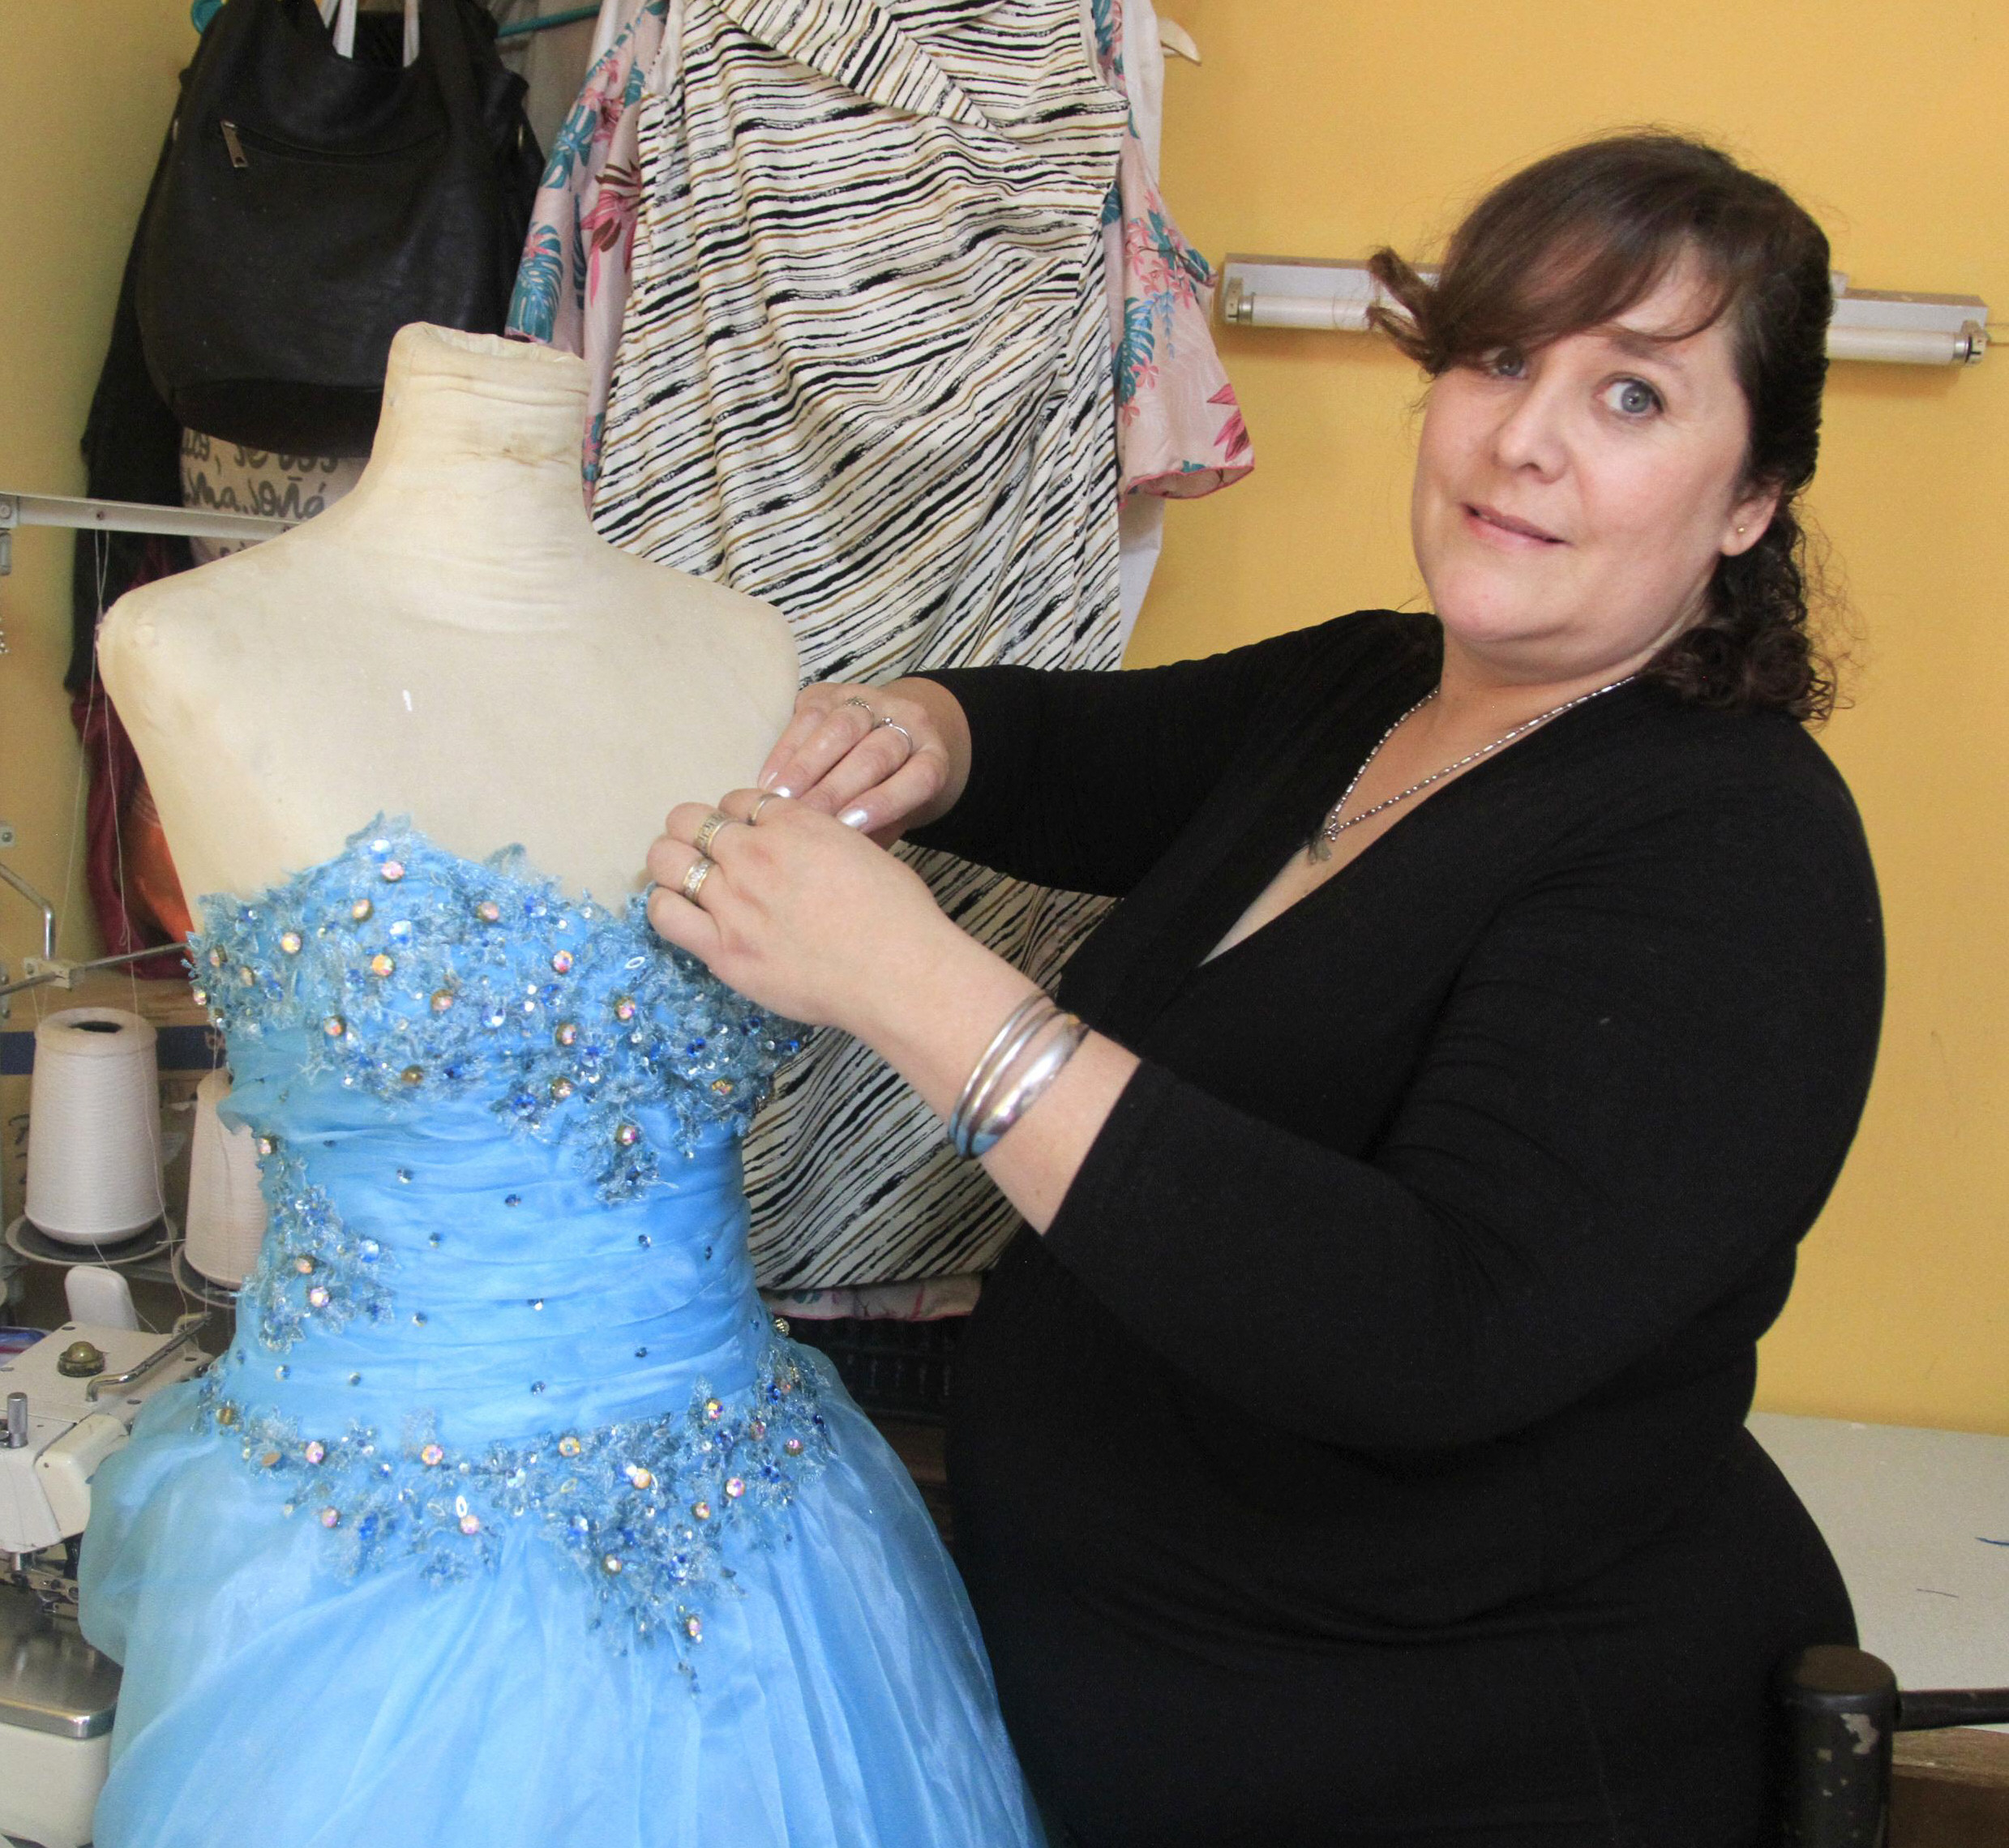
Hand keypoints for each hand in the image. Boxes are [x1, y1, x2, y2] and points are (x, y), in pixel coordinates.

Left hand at [644, 788, 964, 1037]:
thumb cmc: (898, 916)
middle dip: (693, 831)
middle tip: (705, 854)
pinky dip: (665, 905)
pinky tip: (682, 911)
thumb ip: (819, 841)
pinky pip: (664, 913)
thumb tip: (800, 847)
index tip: (744, 836)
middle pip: (689, 819)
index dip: (736, 817)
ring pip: (666, 859)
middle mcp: (755, 854)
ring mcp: (734, 902)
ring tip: (685, 879)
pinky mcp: (722, 949)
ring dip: (671, 863)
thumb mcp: (863, 851)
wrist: (899, 972)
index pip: (738, 799)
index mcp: (794, 823)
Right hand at [755, 681, 958, 844]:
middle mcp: (908, 722)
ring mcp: (870, 702)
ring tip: (780, 801)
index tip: (850, 827)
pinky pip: (809, 716)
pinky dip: (786, 751)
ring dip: (806, 768)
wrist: (886, 733)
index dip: (885, 802)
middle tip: (804, 821)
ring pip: (841, 729)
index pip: (919, 777)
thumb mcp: (894, 816)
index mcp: (934, 756)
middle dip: (836, 790)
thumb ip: (875, 832)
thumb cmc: (888, 793)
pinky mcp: (833, 692)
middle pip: (876, 754)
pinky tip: (770, 781)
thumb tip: (834, 852)